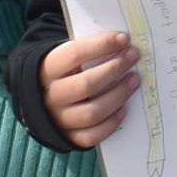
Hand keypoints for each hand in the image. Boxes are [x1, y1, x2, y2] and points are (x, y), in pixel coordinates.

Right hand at [38, 30, 140, 148]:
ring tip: (134, 80)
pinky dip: (110, 124)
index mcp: (47, 70)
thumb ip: (87, 51)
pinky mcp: (69, 137)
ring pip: (92, 112)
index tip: (123, 39)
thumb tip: (122, 42)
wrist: (42, 100)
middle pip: (86, 84)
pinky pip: (91, 136)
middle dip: (114, 68)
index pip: (74, 54)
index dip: (101, 45)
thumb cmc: (64, 73)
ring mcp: (59, 119)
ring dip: (118, 95)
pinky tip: (124, 109)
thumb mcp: (66, 58)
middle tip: (133, 56)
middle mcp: (50, 96)